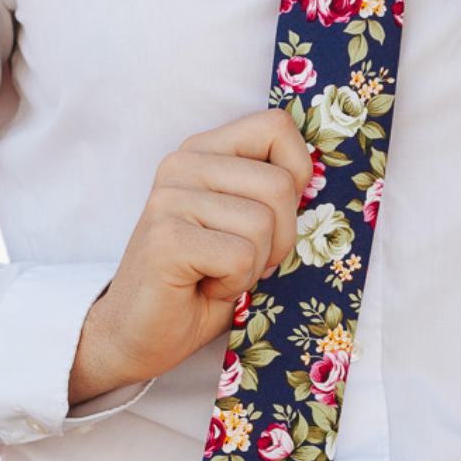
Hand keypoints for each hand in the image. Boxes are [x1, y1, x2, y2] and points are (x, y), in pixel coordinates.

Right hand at [68, 109, 312, 406]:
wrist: (139, 334)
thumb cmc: (202, 281)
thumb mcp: (246, 224)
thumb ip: (273, 192)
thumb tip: (321, 176)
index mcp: (205, 150)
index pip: (276, 126)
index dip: (296, 175)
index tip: (272, 216)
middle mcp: (182, 163)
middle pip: (280, 184)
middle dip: (279, 237)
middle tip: (239, 260)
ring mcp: (169, 199)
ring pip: (264, 224)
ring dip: (253, 265)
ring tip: (215, 273)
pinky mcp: (166, 239)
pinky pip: (241, 257)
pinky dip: (234, 284)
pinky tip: (201, 287)